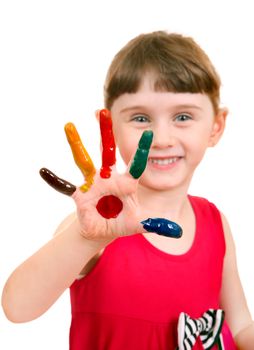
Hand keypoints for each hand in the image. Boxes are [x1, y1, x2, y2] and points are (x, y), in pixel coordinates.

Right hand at [40, 109, 181, 239]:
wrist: (105, 230)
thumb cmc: (123, 223)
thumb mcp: (140, 224)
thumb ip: (157, 225)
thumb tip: (179, 231)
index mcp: (127, 182)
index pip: (137, 163)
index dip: (143, 150)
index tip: (150, 132)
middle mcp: (109, 177)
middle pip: (107, 150)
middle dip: (105, 132)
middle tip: (103, 112)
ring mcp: (93, 183)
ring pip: (84, 159)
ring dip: (76, 143)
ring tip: (69, 125)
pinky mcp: (80, 193)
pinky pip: (65, 185)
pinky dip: (54, 179)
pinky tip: (43, 170)